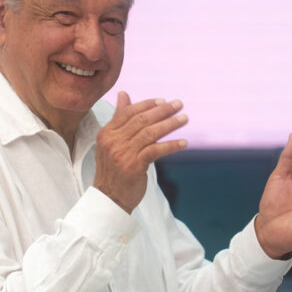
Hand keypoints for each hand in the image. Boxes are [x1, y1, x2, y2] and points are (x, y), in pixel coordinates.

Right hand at [94, 91, 187, 212]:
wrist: (109, 198)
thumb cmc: (113, 169)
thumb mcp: (111, 142)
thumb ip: (119, 119)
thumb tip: (124, 94)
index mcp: (107, 133)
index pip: (128, 112)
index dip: (147, 104)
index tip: (163, 101)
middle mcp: (113, 141)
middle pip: (141, 120)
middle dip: (162, 110)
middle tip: (178, 104)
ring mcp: (123, 153)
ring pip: (150, 133)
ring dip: (170, 124)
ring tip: (184, 119)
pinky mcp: (134, 166)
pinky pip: (156, 150)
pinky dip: (171, 145)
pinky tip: (183, 143)